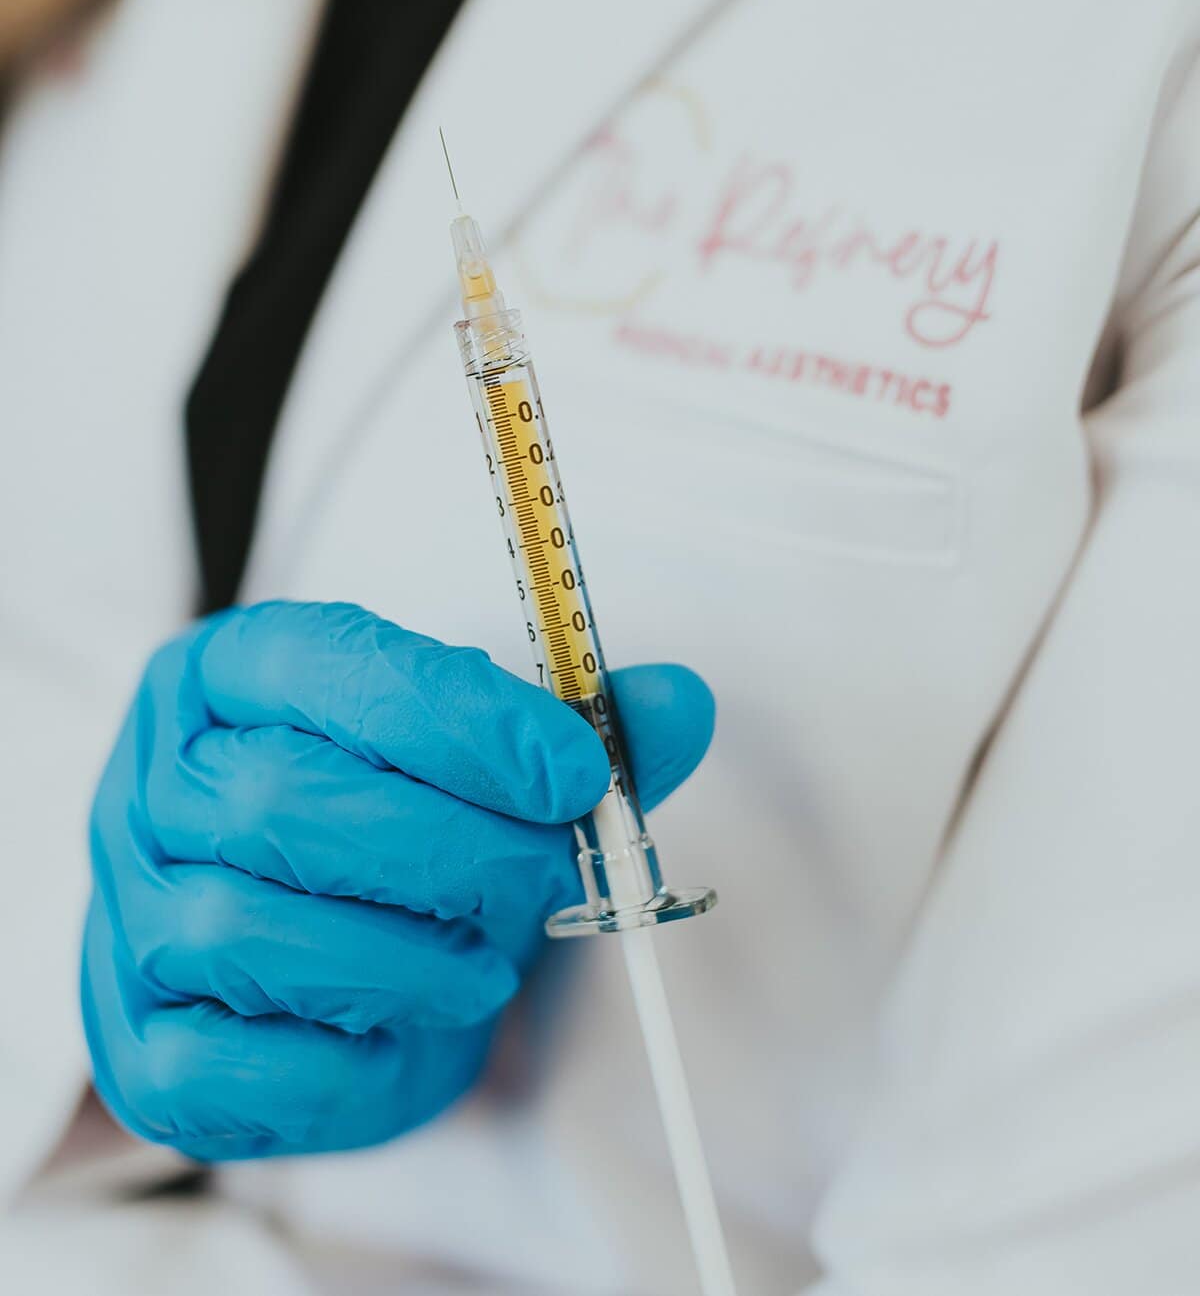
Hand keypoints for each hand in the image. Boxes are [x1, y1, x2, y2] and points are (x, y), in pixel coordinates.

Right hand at [81, 601, 712, 1160]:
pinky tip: (408, 1025)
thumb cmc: (389, 837)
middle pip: (284, 799)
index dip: (461, 718)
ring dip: (408, 956)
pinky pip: (232, 1063)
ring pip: (248, 931)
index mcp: (230, 677)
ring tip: (482, 959)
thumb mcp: (476, 764)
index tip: (575, 773)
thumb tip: (682, 701)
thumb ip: (575, 734)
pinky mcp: (142, 1047)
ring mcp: (129, 917)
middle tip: (542, 876)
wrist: (296, 962)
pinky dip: (351, 1056)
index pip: (328, 663)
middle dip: (453, 849)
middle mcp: (154, 784)